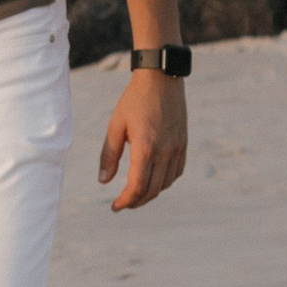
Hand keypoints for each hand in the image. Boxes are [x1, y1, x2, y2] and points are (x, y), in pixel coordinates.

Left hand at [99, 71, 187, 210]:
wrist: (161, 79)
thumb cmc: (134, 101)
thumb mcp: (115, 126)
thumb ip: (109, 155)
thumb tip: (103, 181)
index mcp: (146, 148)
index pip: (137, 187)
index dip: (125, 201)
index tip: (114, 207)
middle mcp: (165, 151)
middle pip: (152, 190)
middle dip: (136, 202)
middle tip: (122, 204)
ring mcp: (177, 148)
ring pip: (165, 183)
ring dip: (150, 193)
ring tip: (135, 194)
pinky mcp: (183, 144)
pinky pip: (176, 172)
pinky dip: (164, 181)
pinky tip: (153, 180)